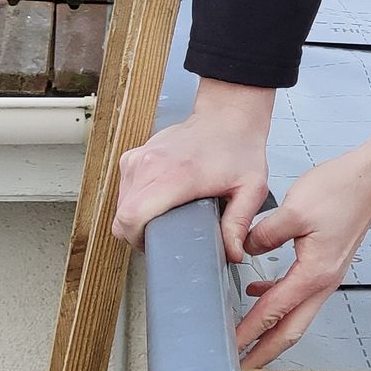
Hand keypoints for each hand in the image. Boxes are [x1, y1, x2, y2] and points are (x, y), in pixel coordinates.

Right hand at [113, 80, 274, 259]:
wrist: (226, 117)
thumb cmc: (237, 149)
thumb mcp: (250, 188)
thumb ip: (239, 223)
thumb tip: (232, 254)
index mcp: (176, 175)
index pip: (132, 216)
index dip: (139, 239)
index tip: (157, 244)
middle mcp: (150, 164)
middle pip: (121, 217)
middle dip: (137, 235)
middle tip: (164, 236)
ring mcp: (138, 158)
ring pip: (120, 205)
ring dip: (135, 218)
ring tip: (163, 218)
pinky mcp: (133, 156)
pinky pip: (123, 190)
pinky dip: (135, 202)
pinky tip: (157, 202)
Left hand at [237, 114, 370, 365]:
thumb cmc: (342, 190)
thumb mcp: (293, 210)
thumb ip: (263, 235)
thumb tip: (245, 250)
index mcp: (314, 274)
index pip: (273, 312)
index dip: (249, 332)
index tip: (230, 348)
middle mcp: (324, 281)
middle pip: (291, 330)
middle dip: (265, 351)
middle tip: (242, 367)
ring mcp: (328, 275)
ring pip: (297, 315)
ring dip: (272, 330)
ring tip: (248, 339)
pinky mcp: (327, 264)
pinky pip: (300, 293)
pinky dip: (279, 301)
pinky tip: (260, 290)